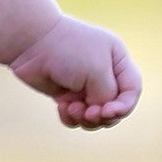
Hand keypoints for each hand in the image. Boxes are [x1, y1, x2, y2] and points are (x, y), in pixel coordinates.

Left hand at [7, 14, 141, 129]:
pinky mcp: (66, 95)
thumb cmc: (66, 50)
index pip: (132, 91)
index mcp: (117, 60)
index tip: (107, 111)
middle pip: (114, 108)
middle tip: (88, 113)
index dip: (124, 107)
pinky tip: (62, 108)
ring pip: (95, 116)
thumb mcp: (97, 71)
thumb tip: (101, 112)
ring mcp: (84, 85)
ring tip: (71, 108)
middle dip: (102, 116)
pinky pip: (76, 116)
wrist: (30, 42)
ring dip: (86, 119)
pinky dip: (71, 117)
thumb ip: (107, 95)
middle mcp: (104, 73)